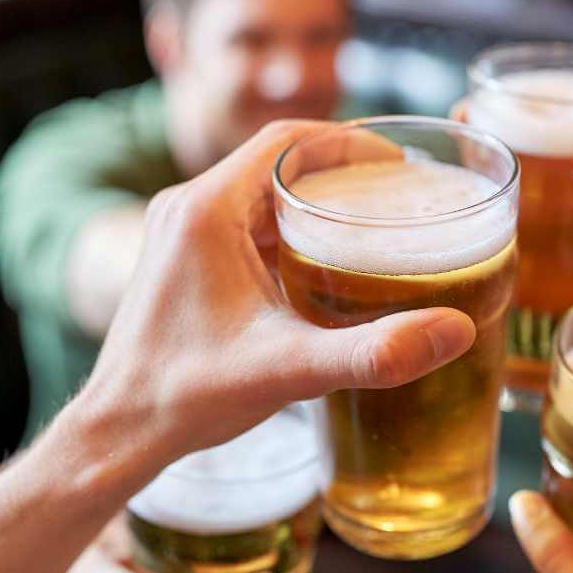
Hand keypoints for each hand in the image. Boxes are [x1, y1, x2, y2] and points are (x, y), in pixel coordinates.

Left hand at [68, 120, 476, 461]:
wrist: (119, 432)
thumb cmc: (186, 395)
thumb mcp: (289, 370)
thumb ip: (373, 352)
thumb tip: (454, 331)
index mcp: (206, 210)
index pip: (285, 140)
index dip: (346, 142)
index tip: (397, 162)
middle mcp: (188, 209)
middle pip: (277, 162)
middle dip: (340, 171)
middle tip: (399, 194)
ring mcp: (183, 235)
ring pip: (261, 193)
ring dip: (315, 200)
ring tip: (374, 223)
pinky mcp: (185, 263)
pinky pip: (246, 223)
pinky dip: (290, 229)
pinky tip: (328, 266)